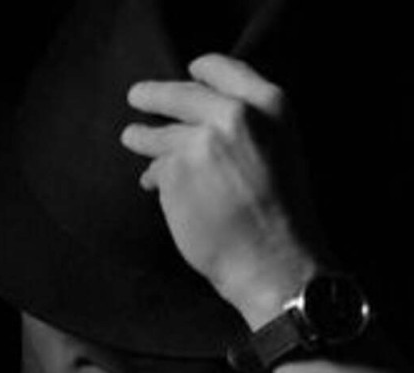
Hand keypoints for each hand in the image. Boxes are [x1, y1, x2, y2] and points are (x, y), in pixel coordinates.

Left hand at [121, 53, 330, 328]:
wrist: (273, 262)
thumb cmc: (283, 217)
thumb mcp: (283, 151)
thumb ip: (252, 124)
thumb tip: (205, 115)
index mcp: (269, 105)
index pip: (222, 69)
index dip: (201, 70)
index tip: (188, 72)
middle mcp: (233, 115)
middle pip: (180, 94)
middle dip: (153, 95)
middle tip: (137, 96)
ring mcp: (199, 142)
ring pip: (159, 134)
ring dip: (141, 136)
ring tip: (130, 138)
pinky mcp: (173, 173)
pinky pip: (156, 170)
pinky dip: (154, 178)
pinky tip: (152, 186)